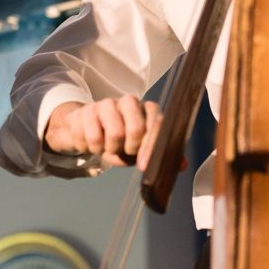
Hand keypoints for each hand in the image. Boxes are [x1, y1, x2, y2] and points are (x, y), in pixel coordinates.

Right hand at [44, 96, 161, 169]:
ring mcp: (106, 104)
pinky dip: (93, 148)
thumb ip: (161, 156)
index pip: (156, 124)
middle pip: (136, 129)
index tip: (143, 166)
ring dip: (110, 149)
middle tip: (124, 150)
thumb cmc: (121, 141)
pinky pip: (92, 138)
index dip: (151, 147)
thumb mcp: (140, 150)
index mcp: (146, 110)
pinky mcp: (86, 110)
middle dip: (130, 148)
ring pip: (114, 134)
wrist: (87, 130)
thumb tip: (182, 164)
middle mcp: (129, 102)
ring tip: (107, 146)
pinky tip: (93, 142)